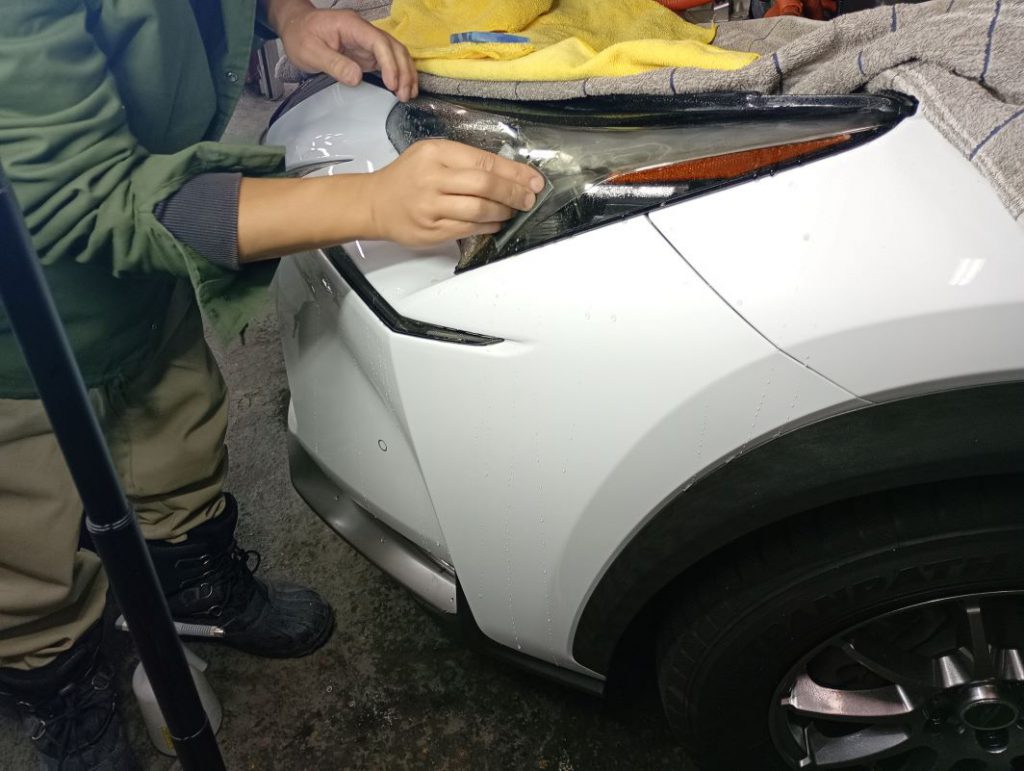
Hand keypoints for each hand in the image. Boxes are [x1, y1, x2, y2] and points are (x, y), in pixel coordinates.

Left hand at [273, 4, 417, 100]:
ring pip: (396, 53)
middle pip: (394, 47)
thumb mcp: (310, 52)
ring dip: (405, 73)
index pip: (379, 42)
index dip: (390, 64)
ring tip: (408, 95)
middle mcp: (364, 31)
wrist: (295, 27)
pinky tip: (402, 88)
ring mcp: (367, 41)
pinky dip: (399, 74)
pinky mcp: (367, 52)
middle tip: (404, 95)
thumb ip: (334, 64)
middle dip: (403, 71)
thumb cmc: (300, 36)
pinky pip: (389, 61)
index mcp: (352, 26)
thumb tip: (357, 78)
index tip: (392, 85)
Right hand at [365, 140, 545, 246]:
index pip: (484, 161)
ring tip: (513, 210)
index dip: (514, 172)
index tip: (533, 179)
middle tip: (529, 198)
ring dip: (503, 211)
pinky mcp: (430, 230)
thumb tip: (508, 173)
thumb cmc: (408, 177)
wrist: (375, 202)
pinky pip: (468, 229)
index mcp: (435, 153)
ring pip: (478, 210)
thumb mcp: (431, 155)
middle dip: (513, 192)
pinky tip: (497, 222)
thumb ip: (464, 161)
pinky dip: (488, 226)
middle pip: (484, 185)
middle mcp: (432, 178)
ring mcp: (430, 206)